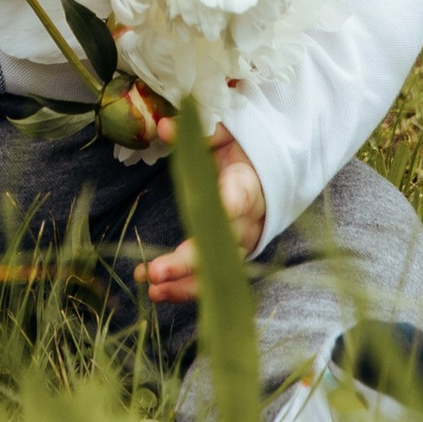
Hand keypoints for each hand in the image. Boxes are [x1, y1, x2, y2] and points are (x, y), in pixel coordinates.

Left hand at [137, 126, 264, 305]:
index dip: (224, 210)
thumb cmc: (244, 153)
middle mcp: (247, 222)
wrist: (270, 176)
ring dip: (184, 284)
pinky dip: (186, 288)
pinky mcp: (232, 257)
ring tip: (152, 289)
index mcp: (247, 185)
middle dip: (189, 263)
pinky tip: (158, 293)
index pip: (237, 200)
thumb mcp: (226, 135)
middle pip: (222, 247)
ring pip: (218, 271)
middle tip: (157, 271)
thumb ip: (198, 134)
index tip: (201, 218)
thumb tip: (164, 127)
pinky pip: (212, 278)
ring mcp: (241, 244)